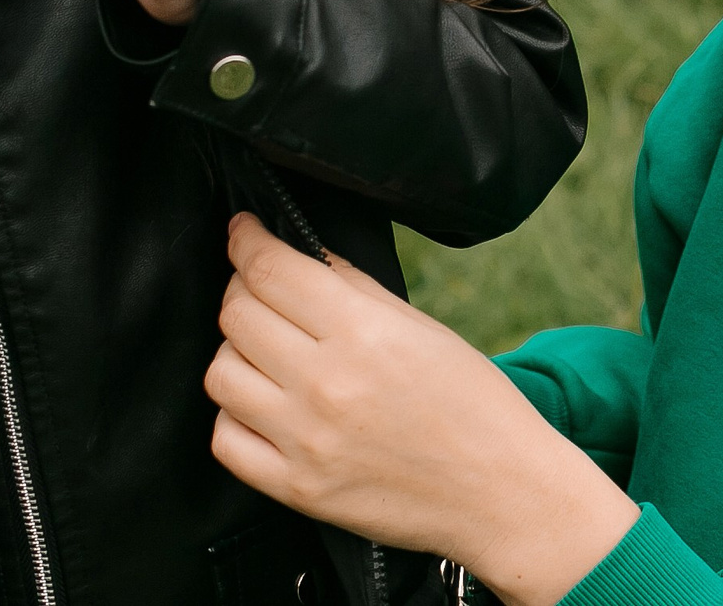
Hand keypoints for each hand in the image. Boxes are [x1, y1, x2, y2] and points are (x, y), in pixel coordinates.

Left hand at [205, 215, 638, 605]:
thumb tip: (302, 254)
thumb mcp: (423, 327)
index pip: (270, 270)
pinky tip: (263, 405)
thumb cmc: (473, 402)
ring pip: (221, 374)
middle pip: (237, 316)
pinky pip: (225, 440)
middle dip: (242, 290)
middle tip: (260, 289)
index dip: (245, 240)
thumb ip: (354, 287)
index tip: (242, 230)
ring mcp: (306, 441)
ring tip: (264, 351)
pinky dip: (234, 415)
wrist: (501, 493)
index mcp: (363, 333)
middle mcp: (326, 385)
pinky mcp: (297, 489)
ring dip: (236, 352)